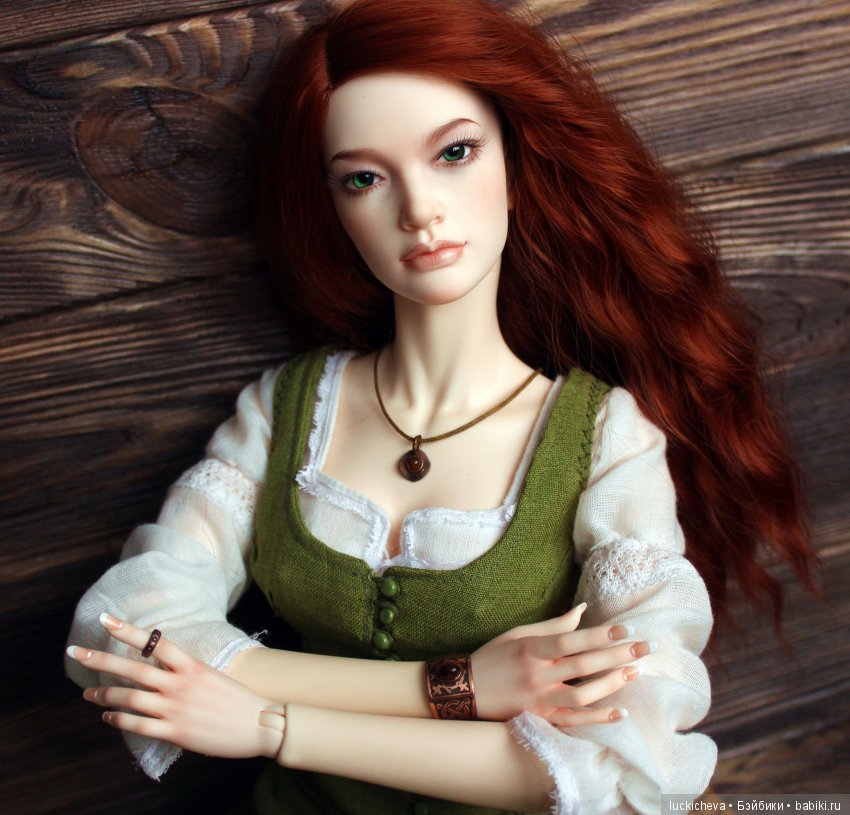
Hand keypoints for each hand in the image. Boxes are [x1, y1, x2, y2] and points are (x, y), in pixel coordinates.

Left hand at [66, 614, 285, 758]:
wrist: (259, 725)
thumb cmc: (237, 698)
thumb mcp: (212, 675)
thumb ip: (186, 670)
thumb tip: (162, 666)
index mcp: (191, 665)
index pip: (154, 642)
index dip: (127, 630)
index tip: (105, 620)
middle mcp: (179, 684)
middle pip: (132, 668)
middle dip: (100, 660)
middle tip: (76, 653)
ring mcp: (175, 709)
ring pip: (128, 698)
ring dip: (103, 694)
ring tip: (87, 693)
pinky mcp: (174, 732)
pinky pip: (137, 726)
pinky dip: (117, 720)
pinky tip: (107, 717)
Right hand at [471, 603, 652, 726]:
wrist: (465, 691)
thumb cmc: (493, 657)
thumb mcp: (519, 634)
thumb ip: (554, 626)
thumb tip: (583, 610)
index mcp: (531, 649)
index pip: (571, 640)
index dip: (599, 635)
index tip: (625, 628)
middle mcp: (537, 674)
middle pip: (584, 665)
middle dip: (618, 655)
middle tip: (646, 647)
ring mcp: (539, 700)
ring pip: (584, 694)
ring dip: (613, 683)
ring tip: (635, 671)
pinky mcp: (540, 718)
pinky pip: (574, 721)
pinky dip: (598, 718)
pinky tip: (621, 712)